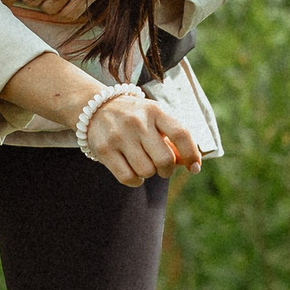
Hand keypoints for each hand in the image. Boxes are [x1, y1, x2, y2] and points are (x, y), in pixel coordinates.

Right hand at [83, 90, 202, 186]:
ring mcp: (120, 135)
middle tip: (163, 168)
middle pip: (165, 159)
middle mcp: (138, 122)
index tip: (194, 167)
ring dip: (149, 173)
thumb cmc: (135, 118)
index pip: (181, 134)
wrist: (95, 108)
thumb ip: (172, 138)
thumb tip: (189, 164)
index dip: (192, 154)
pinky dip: (135, 181)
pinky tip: (133, 171)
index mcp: (155, 111)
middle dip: (168, 170)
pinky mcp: (104, 149)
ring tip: (143, 164)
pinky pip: (128, 178)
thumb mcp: (155, 118)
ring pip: (146, 171)